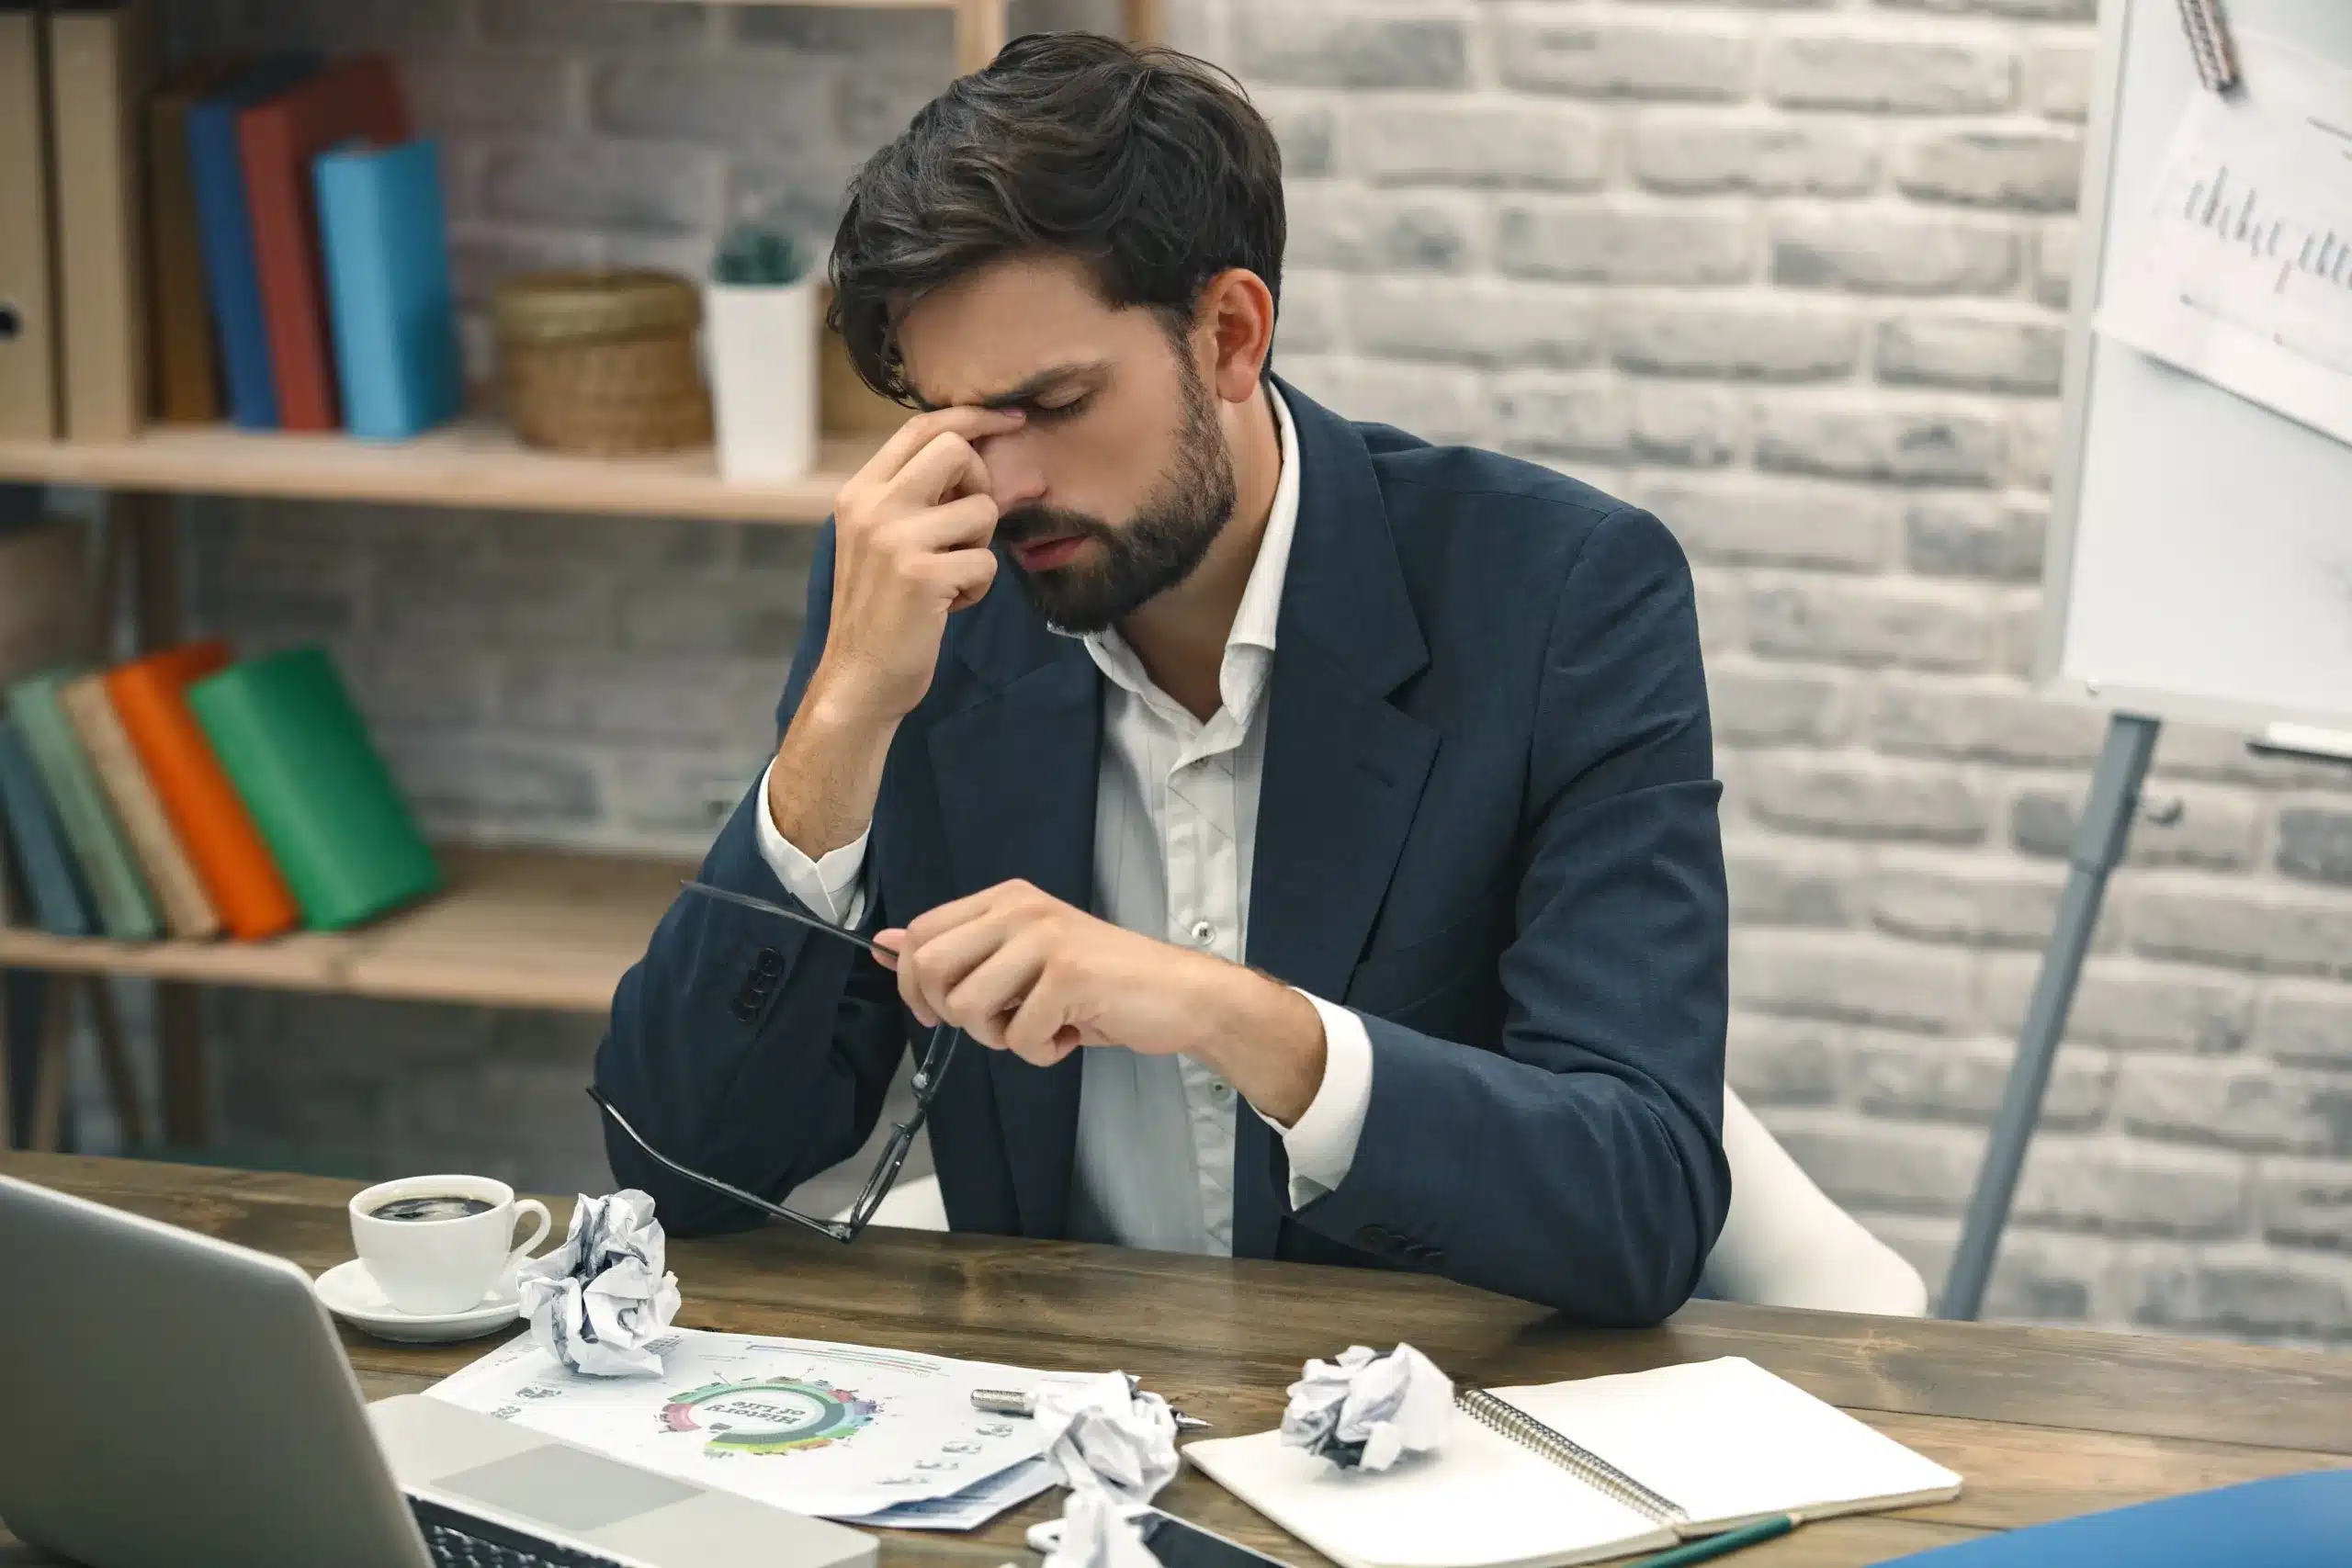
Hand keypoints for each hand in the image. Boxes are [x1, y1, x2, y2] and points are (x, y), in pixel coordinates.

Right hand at [811, 406, 1025, 720]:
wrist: (858, 679)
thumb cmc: (883, 612)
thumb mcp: (884, 542)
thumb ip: (918, 499)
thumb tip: (992, 460)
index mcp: (859, 493)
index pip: (919, 427)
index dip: (972, 416)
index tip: (1011, 419)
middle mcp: (871, 507)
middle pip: (955, 448)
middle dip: (981, 481)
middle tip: (971, 523)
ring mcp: (893, 539)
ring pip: (981, 509)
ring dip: (980, 547)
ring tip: (951, 577)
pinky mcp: (921, 575)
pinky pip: (986, 561)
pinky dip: (979, 586)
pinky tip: (949, 605)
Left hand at [873, 881, 1329, 1123]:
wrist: (1180, 995)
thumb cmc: (1102, 983)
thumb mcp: (1022, 960)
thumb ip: (959, 950)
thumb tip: (884, 946)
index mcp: (1006, 898)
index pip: (920, 933)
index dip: (915, 983)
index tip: (940, 1011)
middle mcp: (1021, 907)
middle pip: (931, 967)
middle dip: (952, 1013)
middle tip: (997, 1022)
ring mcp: (1045, 938)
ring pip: (968, 1007)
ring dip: (1000, 1037)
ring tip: (1040, 1026)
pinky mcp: (1068, 974)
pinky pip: (1018, 1036)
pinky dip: (1040, 1053)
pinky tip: (1071, 1034)